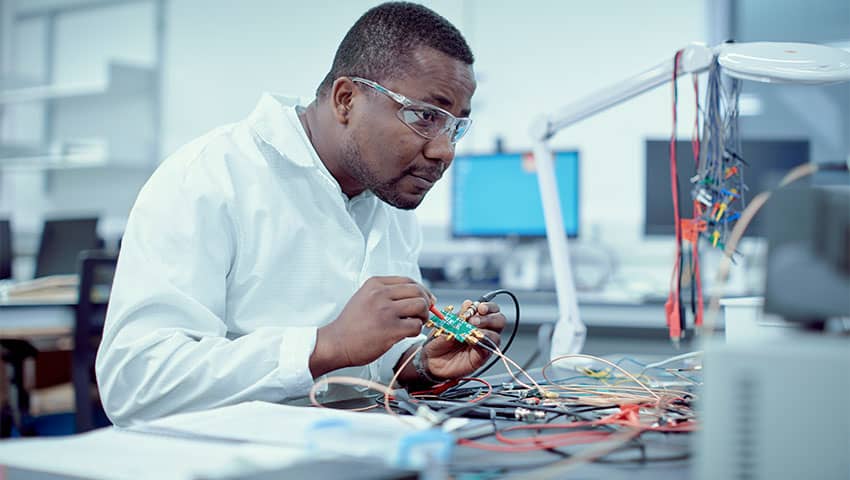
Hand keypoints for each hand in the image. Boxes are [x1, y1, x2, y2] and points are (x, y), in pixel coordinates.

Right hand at [310, 276, 432, 377]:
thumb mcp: (364, 298)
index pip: (408, 280)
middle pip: (417, 291)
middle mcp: (380, 294)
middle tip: (425, 313)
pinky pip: (416, 326)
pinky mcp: (390, 329)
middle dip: (426, 302)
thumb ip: (386, 294)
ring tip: (415, 323)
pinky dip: (416, 330)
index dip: (421, 290)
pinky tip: (407, 333)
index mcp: (375, 284)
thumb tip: (415, 296)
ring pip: (420, 306)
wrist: (336, 343)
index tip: (426, 299)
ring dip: (423, 316)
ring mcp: (386, 311)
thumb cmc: (351, 325)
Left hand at [422, 300, 505, 379]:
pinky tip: (471, 341)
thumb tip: (468, 304)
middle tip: (474, 320)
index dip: (488, 307)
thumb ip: (458, 316)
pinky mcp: (480, 357)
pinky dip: (482, 344)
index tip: (479, 307)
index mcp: (475, 319)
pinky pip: (488, 349)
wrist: (430, 360)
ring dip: (485, 331)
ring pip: (496, 335)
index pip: (491, 310)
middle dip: (489, 317)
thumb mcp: (445, 324)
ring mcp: (483, 344)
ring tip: (471, 330)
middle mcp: (483, 330)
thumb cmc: (438, 341)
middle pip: (499, 320)